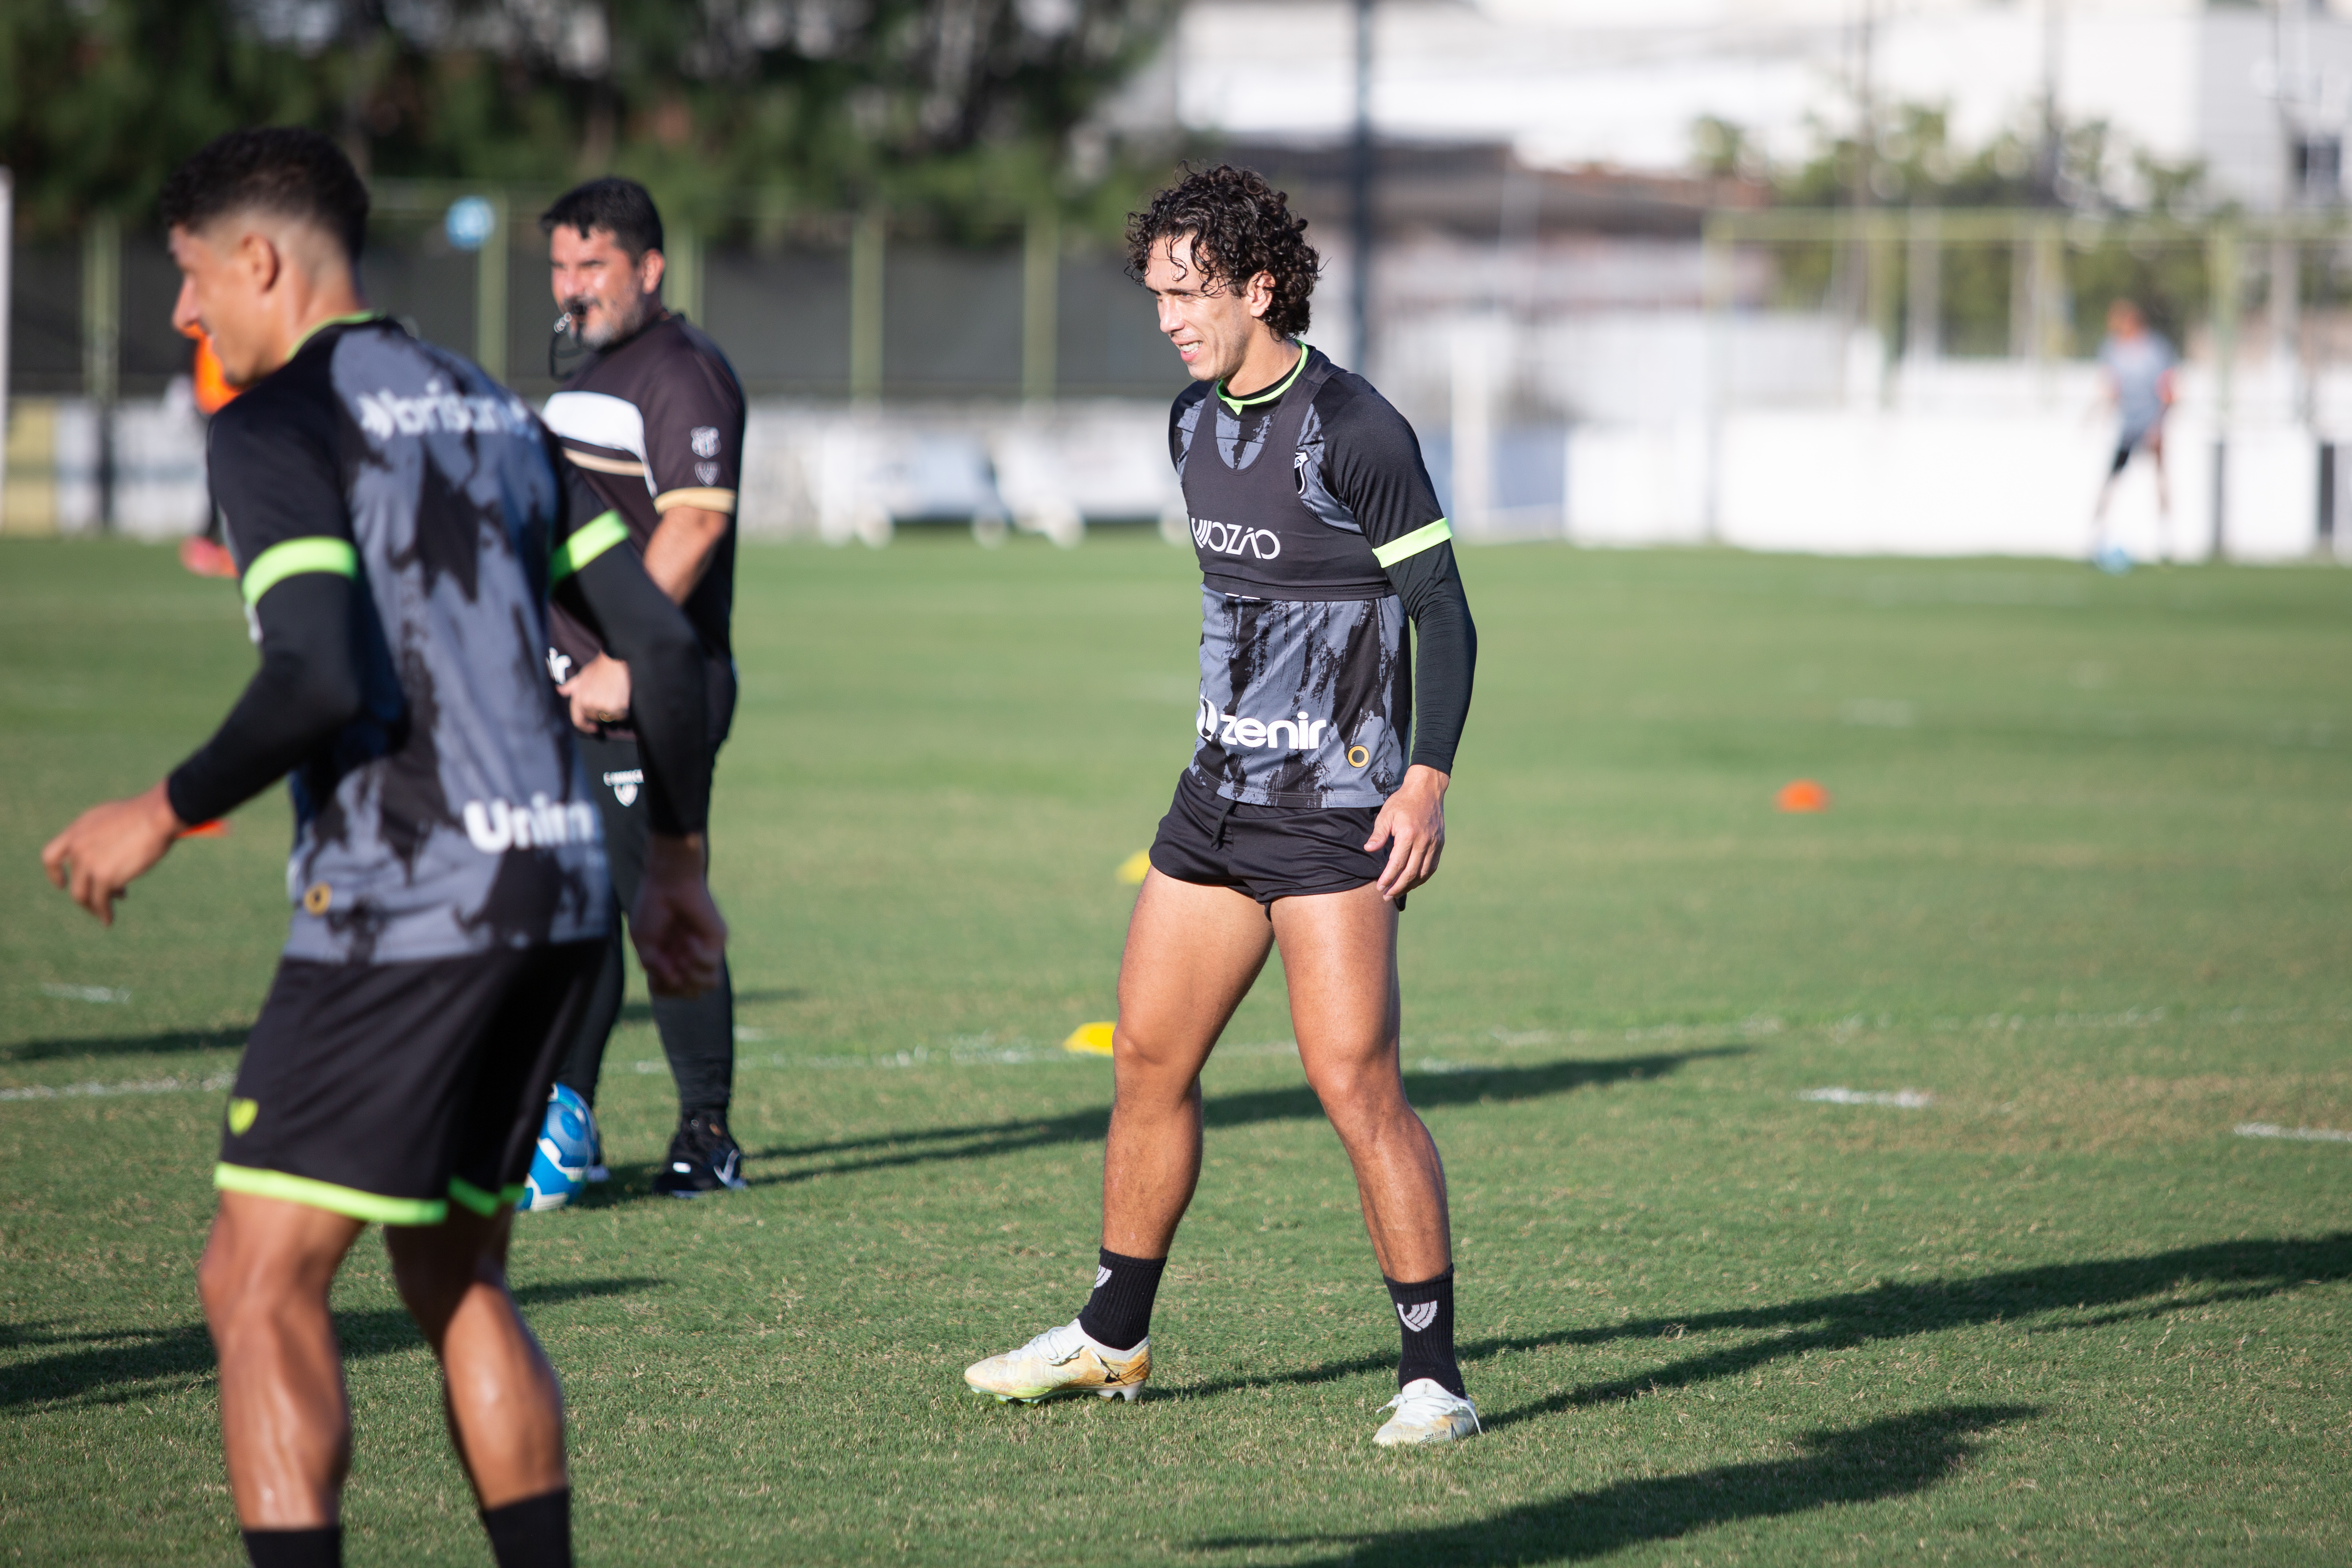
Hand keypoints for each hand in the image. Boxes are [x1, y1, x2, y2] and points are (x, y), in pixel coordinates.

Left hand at [41, 781, 186, 925]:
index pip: (52, 856)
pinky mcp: (104, 876)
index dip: (55, 873)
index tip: (62, 884)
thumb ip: (104, 837)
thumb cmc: (147, 814)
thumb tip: (111, 856)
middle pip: (74, 880)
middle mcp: (78, 846)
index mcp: (79, 830)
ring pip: (82, 894)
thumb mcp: (115, 820)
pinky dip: (103, 913)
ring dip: (93, 907)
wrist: (157, 815)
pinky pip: (100, 901)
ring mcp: (88, 861)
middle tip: (97, 903)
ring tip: (103, 916)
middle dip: (85, 895)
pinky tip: (108, 920)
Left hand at [557, 654, 630, 733]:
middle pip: (596, 718)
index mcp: (579, 699)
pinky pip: (621, 715)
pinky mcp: (616, 707)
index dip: (586, 727)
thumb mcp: (581, 676)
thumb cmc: (598, 667)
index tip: (594, 728)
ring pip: (609, 717)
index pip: (578, 720)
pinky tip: (623, 697)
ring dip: (614, 710)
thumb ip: (570, 686)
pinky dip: (623, 710)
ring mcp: (602, 706)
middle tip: (609, 698)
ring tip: (616, 695)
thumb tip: (559, 690)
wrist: (614, 660)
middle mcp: (588, 704)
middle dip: (602, 711)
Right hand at [629, 832, 726, 996]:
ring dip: (691, 978)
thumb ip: (654, 967)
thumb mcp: (643, 942)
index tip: (654, 970)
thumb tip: (674, 982)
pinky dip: (697, 956)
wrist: (668, 881)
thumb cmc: (652, 907)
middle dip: (678, 988)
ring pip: (710, 985)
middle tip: (670, 964)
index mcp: (669, 959)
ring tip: (682, 958)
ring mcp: (704, 949)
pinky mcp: (716, 940)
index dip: (661, 988)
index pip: (670, 991)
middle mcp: (688, 957)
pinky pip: (711, 964)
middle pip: (691, 994)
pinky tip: (689, 939)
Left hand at [1363, 764, 1448, 900]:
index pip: (1397, 864)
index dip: (1388, 878)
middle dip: (1398, 887)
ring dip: (1410, 885)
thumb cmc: (1402, 801)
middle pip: (1411, 873)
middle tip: (1387, 896)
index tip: (1380, 887)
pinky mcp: (1439, 843)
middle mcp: (1423, 841)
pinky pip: (1432, 866)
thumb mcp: (1386, 814)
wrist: (1427, 789)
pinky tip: (1413, 882)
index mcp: (1408, 834)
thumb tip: (1369, 849)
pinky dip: (1422, 877)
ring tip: (1398, 891)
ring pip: (1423, 873)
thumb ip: (1378, 834)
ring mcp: (1434, 843)